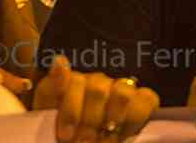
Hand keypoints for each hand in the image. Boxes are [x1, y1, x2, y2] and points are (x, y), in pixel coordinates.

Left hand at [34, 55, 159, 141]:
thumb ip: (52, 88)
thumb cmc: (66, 132)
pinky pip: (146, 100)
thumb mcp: (49, 113)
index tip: (65, 136)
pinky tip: (122, 135)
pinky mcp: (144, 98)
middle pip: (98, 90)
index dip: (71, 111)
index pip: (75, 82)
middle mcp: (99, 81)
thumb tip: (59, 60)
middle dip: (89, 123)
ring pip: (121, 94)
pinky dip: (134, 120)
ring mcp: (123, 87)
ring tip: (102, 141)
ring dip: (110, 122)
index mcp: (74, 82)